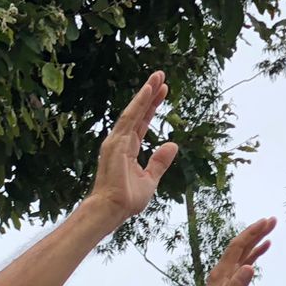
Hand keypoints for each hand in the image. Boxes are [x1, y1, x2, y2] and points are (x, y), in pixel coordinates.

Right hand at [86, 71, 177, 223]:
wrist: (112, 209)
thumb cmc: (126, 200)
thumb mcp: (150, 179)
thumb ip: (160, 162)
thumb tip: (173, 145)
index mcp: (128, 151)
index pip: (141, 123)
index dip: (152, 107)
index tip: (162, 92)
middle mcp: (120, 142)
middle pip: (137, 113)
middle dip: (149, 94)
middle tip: (161, 75)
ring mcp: (117, 141)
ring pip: (134, 111)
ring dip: (146, 93)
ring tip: (158, 76)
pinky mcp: (117, 142)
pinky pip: (130, 118)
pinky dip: (139, 103)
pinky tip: (148, 90)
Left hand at [179, 216, 276, 285]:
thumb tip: (249, 267)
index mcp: (221, 273)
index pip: (237, 247)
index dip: (251, 233)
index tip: (266, 221)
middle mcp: (223, 271)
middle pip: (241, 245)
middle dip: (256, 231)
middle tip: (273, 219)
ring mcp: (227, 276)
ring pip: (243, 252)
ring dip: (256, 239)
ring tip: (270, 228)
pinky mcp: (231, 282)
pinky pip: (245, 262)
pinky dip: (255, 253)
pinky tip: (264, 248)